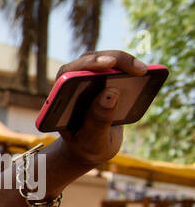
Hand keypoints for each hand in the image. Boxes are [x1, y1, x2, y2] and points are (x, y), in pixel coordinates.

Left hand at [53, 49, 148, 169]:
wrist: (90, 147)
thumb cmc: (86, 145)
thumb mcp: (92, 140)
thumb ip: (98, 120)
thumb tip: (111, 92)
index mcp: (59, 100)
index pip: (67, 74)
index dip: (87, 65)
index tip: (108, 63)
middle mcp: (70, 84)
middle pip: (89, 61)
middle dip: (113, 60)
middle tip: (136, 68)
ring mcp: (87, 79)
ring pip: (105, 60)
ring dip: (125, 62)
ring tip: (143, 70)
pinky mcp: (103, 79)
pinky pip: (117, 68)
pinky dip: (131, 68)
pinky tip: (147, 73)